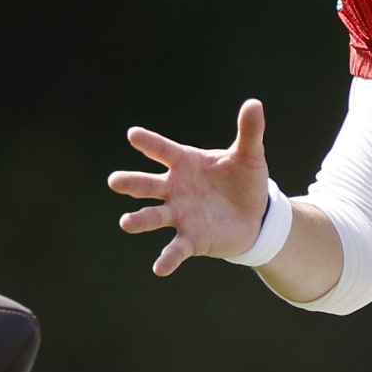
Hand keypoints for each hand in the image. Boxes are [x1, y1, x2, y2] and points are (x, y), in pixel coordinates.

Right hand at [108, 99, 272, 276]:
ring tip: (126, 222)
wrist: (256, 215)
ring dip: (140, 219)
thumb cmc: (244, 180)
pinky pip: (176, 249)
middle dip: (131, 183)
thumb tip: (254, 103)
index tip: (133, 135)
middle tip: (115, 181)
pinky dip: (168, 258)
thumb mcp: (250, 156)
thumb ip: (249, 131)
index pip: (164, 150)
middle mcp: (175, 189)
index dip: (149, 143)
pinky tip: (160, 268)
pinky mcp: (191, 238)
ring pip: (153, 216)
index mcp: (185, 164)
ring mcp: (180, 214)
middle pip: (147, 185)